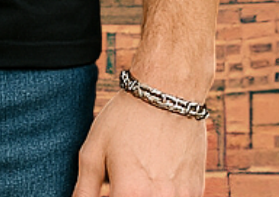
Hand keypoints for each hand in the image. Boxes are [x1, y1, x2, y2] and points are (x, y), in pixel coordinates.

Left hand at [71, 88, 207, 196]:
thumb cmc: (126, 118)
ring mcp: (181, 196)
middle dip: (124, 194)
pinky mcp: (195, 191)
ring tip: (137, 176)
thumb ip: (83, 189)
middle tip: (119, 180)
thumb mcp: (94, 151)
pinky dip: (161, 194)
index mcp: (129, 193)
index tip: (104, 188)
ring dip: (142, 194)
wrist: (169, 92)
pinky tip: (156, 175)